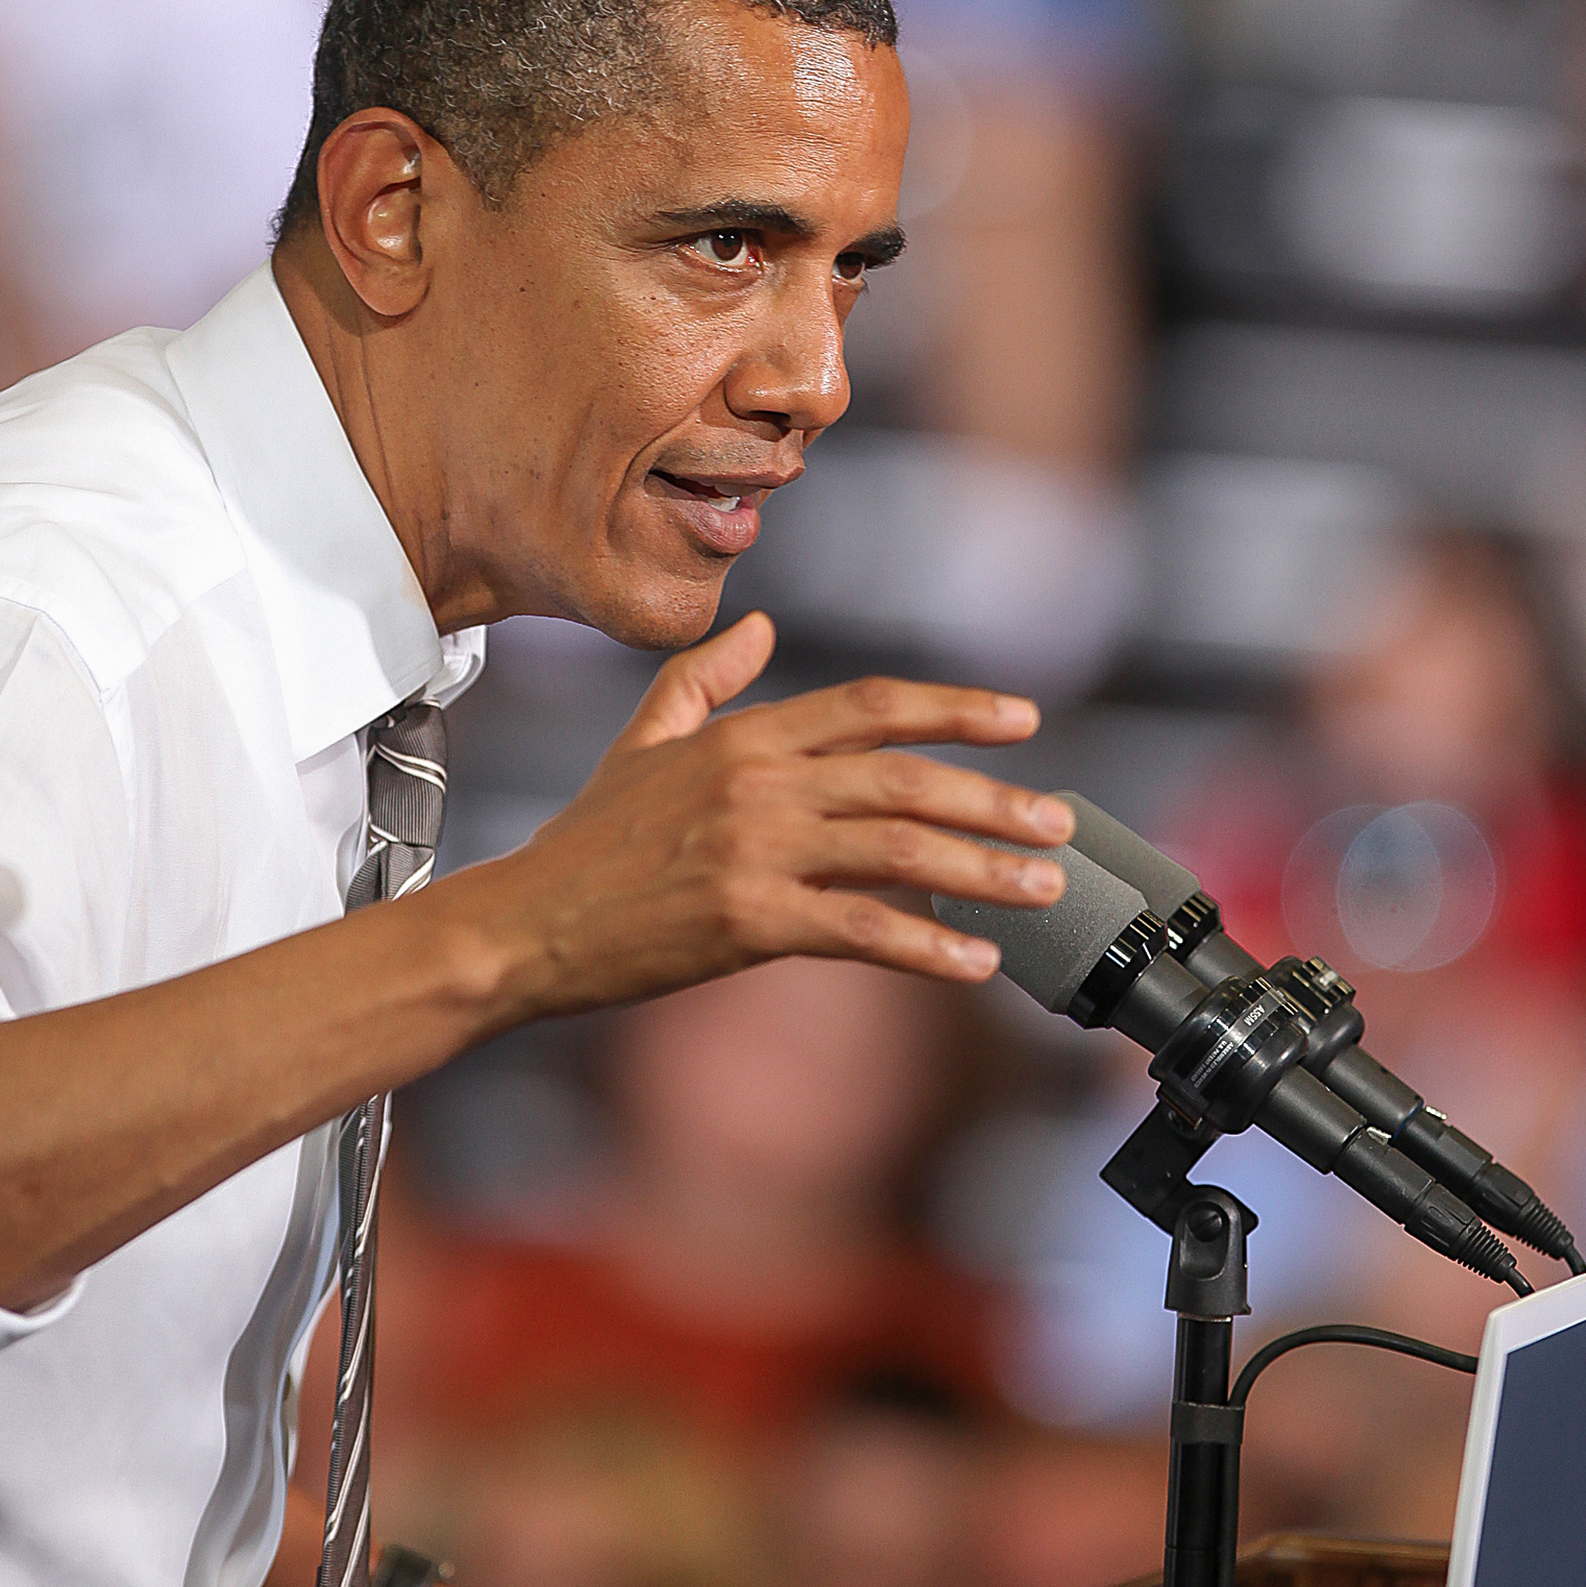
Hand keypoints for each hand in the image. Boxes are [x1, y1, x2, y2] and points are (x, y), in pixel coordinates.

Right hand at [477, 611, 1073, 1018]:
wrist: (526, 924)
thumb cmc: (588, 842)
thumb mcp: (644, 742)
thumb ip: (706, 679)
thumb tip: (761, 625)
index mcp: (744, 736)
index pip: (871, 707)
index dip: (953, 708)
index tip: (1021, 720)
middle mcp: (759, 782)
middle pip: (904, 777)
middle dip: (994, 799)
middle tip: (1059, 821)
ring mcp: (755, 850)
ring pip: (898, 848)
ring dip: (983, 869)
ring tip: (1041, 886)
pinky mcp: (747, 919)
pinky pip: (861, 929)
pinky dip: (928, 946)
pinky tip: (976, 961)